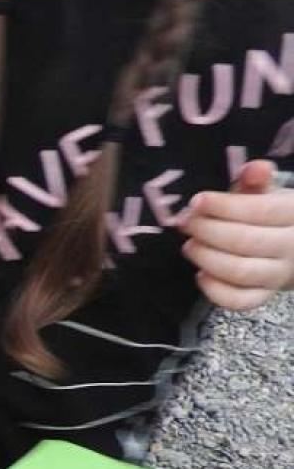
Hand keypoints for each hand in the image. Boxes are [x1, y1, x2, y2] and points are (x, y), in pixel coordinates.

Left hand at [181, 160, 293, 310]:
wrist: (292, 249)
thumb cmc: (271, 215)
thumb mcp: (268, 193)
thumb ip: (258, 180)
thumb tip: (253, 168)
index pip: (261, 211)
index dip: (225, 206)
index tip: (197, 201)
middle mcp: (291, 247)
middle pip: (247, 242)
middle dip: (209, 231)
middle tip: (186, 222)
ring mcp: (278, 275)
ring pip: (241, 272)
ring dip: (207, 258)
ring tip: (190, 245)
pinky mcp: (264, 296)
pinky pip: (240, 301)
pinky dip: (216, 291)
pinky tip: (200, 275)